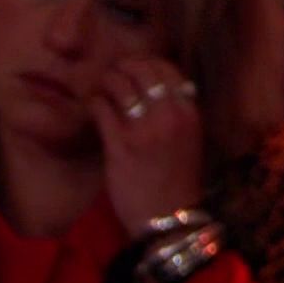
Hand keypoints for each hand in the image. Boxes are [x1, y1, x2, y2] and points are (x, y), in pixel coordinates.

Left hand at [89, 56, 204, 237]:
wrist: (169, 218)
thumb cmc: (176, 182)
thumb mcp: (188, 141)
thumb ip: (175, 114)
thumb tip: (154, 90)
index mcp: (190, 114)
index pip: (169, 70)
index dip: (147, 63)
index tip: (133, 69)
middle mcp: (170, 117)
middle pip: (143, 71)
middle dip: (123, 68)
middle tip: (111, 75)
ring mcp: (145, 130)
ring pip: (120, 85)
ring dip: (106, 82)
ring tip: (100, 89)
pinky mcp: (120, 145)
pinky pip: (102, 109)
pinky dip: (95, 102)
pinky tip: (93, 107)